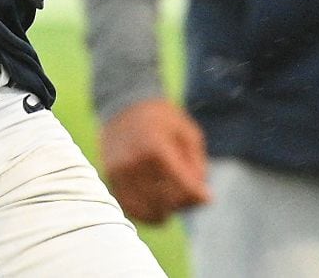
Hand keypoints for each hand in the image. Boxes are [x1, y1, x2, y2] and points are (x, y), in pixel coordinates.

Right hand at [98, 97, 210, 223]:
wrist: (123, 104)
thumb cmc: (161, 118)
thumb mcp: (187, 132)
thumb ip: (196, 164)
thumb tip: (200, 196)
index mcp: (156, 147)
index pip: (182, 186)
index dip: (199, 196)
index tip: (208, 197)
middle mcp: (134, 162)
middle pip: (167, 201)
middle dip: (184, 202)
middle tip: (191, 195)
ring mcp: (119, 172)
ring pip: (147, 210)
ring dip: (166, 211)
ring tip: (173, 201)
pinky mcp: (111, 178)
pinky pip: (130, 208)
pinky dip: (146, 213)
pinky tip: (157, 208)